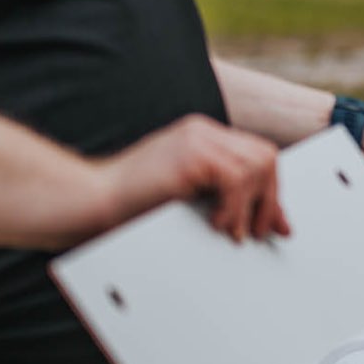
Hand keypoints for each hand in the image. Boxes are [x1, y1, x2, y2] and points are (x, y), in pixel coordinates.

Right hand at [95, 115, 286, 242]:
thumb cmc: (130, 208)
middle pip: (265, 156)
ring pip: (257, 165)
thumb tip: (270, 222)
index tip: (273, 225)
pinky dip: (235, 206)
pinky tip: (216, 222)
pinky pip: (237, 177)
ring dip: (251, 206)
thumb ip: (226, 203)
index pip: (256, 156)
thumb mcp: (189, 202)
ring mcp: (196, 139)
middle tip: (254, 231)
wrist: (91, 201)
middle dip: (269, 199)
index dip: (270, 192)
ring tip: (230, 230)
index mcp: (201, 139)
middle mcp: (202, 132)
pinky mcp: (190, 154)